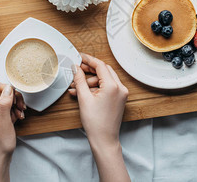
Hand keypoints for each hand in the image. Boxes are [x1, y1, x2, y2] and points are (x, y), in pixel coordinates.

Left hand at [0, 81, 25, 181]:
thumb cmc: (0, 144)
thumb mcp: (4, 122)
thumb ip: (5, 103)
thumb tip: (8, 88)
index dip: (9, 91)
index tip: (16, 101)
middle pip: (2, 93)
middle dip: (14, 99)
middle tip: (21, 108)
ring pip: (5, 100)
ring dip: (15, 106)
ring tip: (19, 115)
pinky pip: (4, 108)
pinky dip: (12, 111)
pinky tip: (16, 118)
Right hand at [69, 53, 129, 181]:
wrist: (104, 139)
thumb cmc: (95, 122)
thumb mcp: (84, 98)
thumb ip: (79, 80)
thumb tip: (75, 67)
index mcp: (113, 86)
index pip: (100, 65)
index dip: (88, 59)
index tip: (79, 56)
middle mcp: (120, 87)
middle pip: (104, 70)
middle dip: (89, 70)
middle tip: (77, 69)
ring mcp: (121, 93)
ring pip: (105, 78)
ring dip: (90, 80)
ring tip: (75, 86)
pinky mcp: (120, 98)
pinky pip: (107, 87)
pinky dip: (96, 87)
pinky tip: (82, 92)